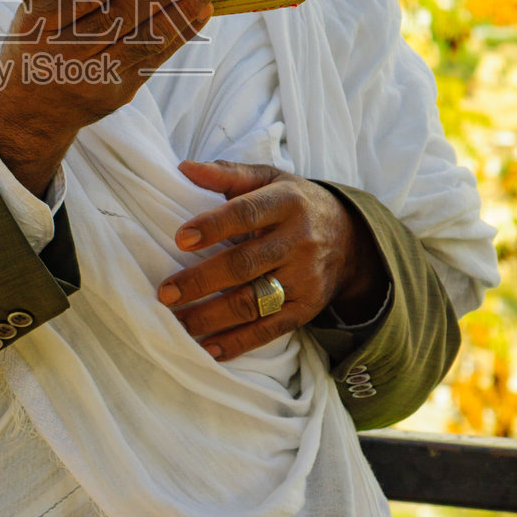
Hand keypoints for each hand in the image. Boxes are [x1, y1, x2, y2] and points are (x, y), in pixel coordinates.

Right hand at [0, 0, 220, 195]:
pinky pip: (155, 58)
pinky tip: (202, 10)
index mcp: (37, 25)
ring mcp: (94, 77)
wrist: (30, 112)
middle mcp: (64, 53)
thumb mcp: (31, 14)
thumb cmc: (35, 44)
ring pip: (144, 39)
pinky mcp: (118, 92)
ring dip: (182, 9)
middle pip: (119, 18)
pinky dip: (182, 33)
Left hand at [157, 160, 385, 359]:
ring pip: (254, 301)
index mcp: (286, 202)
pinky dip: (238, 342)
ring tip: (177, 322)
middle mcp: (299, 241)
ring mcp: (305, 278)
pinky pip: (270, 330)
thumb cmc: (294, 203)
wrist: (350, 237)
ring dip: (212, 316)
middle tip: (166, 293)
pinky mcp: (307, 308)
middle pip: (245, 264)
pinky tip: (208, 348)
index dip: (213, 226)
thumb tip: (183, 168)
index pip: (246, 213)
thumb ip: (227, 174)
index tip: (180, 239)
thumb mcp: (268, 179)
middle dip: (202, 281)